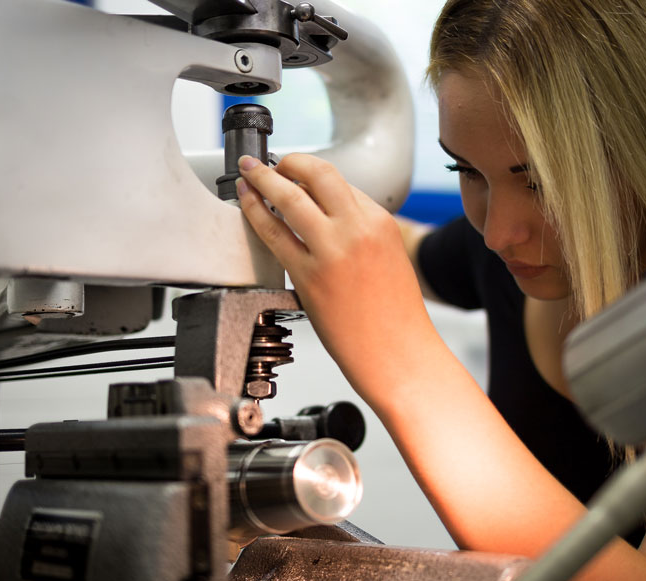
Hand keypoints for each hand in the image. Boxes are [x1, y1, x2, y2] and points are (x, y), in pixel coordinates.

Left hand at [236, 153, 437, 404]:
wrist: (399, 355)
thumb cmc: (395, 317)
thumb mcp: (389, 257)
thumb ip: (360, 232)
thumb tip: (325, 216)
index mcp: (380, 222)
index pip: (340, 183)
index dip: (312, 176)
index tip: (297, 175)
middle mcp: (357, 228)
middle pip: (316, 173)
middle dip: (288, 161)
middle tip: (270, 162)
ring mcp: (331, 250)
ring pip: (288, 197)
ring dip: (263, 178)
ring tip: (249, 171)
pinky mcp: (308, 276)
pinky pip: (272, 233)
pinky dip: (254, 212)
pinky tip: (246, 202)